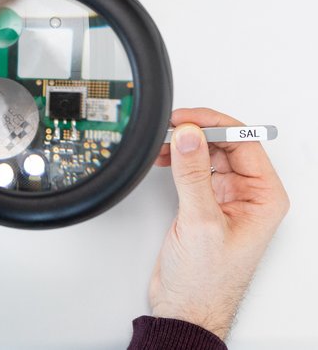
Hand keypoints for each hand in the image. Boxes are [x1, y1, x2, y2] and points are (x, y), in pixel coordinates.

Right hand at [149, 108, 288, 339]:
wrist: (185, 306)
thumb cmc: (206, 279)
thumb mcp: (200, 222)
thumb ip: (193, 175)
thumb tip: (190, 136)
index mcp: (263, 197)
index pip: (244, 144)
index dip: (215, 126)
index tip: (187, 120)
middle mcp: (248, 195)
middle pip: (226, 145)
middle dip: (197, 133)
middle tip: (171, 128)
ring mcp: (225, 198)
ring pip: (208, 155)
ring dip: (186, 145)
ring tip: (164, 144)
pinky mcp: (203, 202)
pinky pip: (193, 169)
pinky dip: (178, 160)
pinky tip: (164, 159)